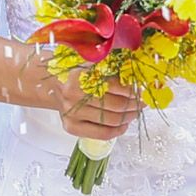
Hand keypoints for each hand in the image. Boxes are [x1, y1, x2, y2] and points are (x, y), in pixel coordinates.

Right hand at [24, 45, 141, 140]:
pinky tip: (124, 124)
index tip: (143, 89)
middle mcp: (73, 94)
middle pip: (115, 105)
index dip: (133, 89)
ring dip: (128, 117)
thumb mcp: (91, 61)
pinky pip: (100, 133)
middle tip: (143, 102)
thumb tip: (138, 73)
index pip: (116, 86)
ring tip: (136, 112)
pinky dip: (116, 131)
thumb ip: (111, 65)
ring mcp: (71, 112)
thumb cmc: (76, 71)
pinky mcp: (71, 126)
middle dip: (134, 104)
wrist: (52, 83)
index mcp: (80, 74)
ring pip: (110, 120)